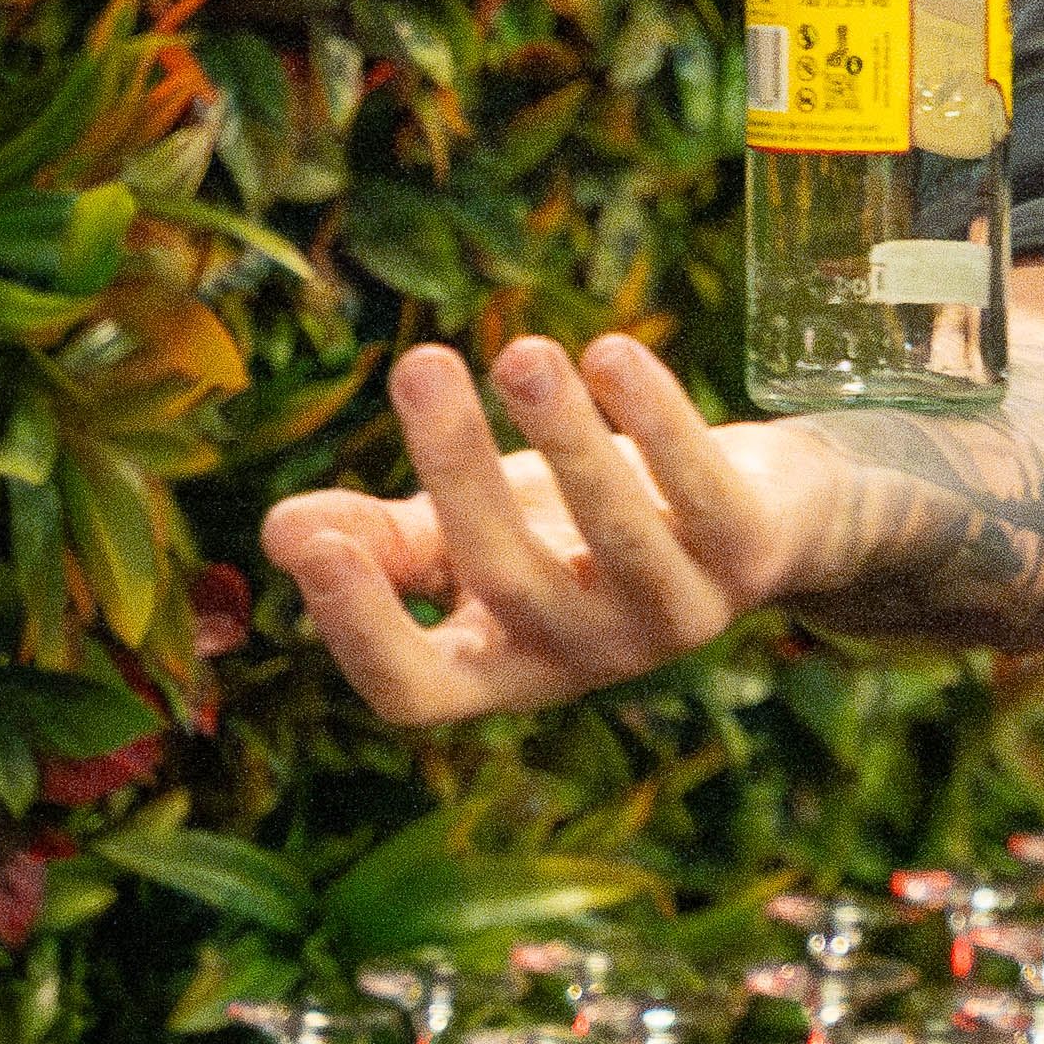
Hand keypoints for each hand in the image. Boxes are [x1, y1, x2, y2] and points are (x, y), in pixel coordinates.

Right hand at [262, 338, 816, 724]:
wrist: (761, 518)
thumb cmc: (585, 526)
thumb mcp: (479, 534)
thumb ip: (387, 541)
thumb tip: (282, 531)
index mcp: (504, 665)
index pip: (415, 690)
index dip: (359, 628)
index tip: (308, 538)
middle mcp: (589, 657)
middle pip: (506, 580)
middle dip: (458, 469)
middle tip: (419, 363)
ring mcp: (678, 616)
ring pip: (614, 529)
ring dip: (565, 436)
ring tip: (524, 353)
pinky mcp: (751, 557)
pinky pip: (703, 488)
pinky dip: (659, 418)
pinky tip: (613, 352)